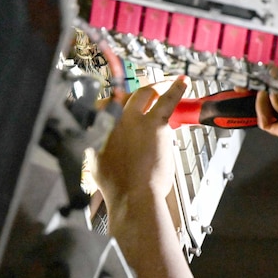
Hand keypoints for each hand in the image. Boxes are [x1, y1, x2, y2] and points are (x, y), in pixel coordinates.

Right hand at [96, 78, 186, 214]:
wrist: (131, 195)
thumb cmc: (117, 187)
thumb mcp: (96, 164)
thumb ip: (99, 148)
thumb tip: (103, 144)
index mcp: (96, 127)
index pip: (105, 106)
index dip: (114, 105)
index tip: (119, 106)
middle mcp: (112, 118)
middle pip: (122, 97)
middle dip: (134, 95)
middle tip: (145, 93)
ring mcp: (133, 119)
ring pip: (143, 94)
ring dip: (155, 87)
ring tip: (165, 84)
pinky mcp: (154, 124)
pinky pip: (166, 100)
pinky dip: (175, 89)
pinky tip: (182, 83)